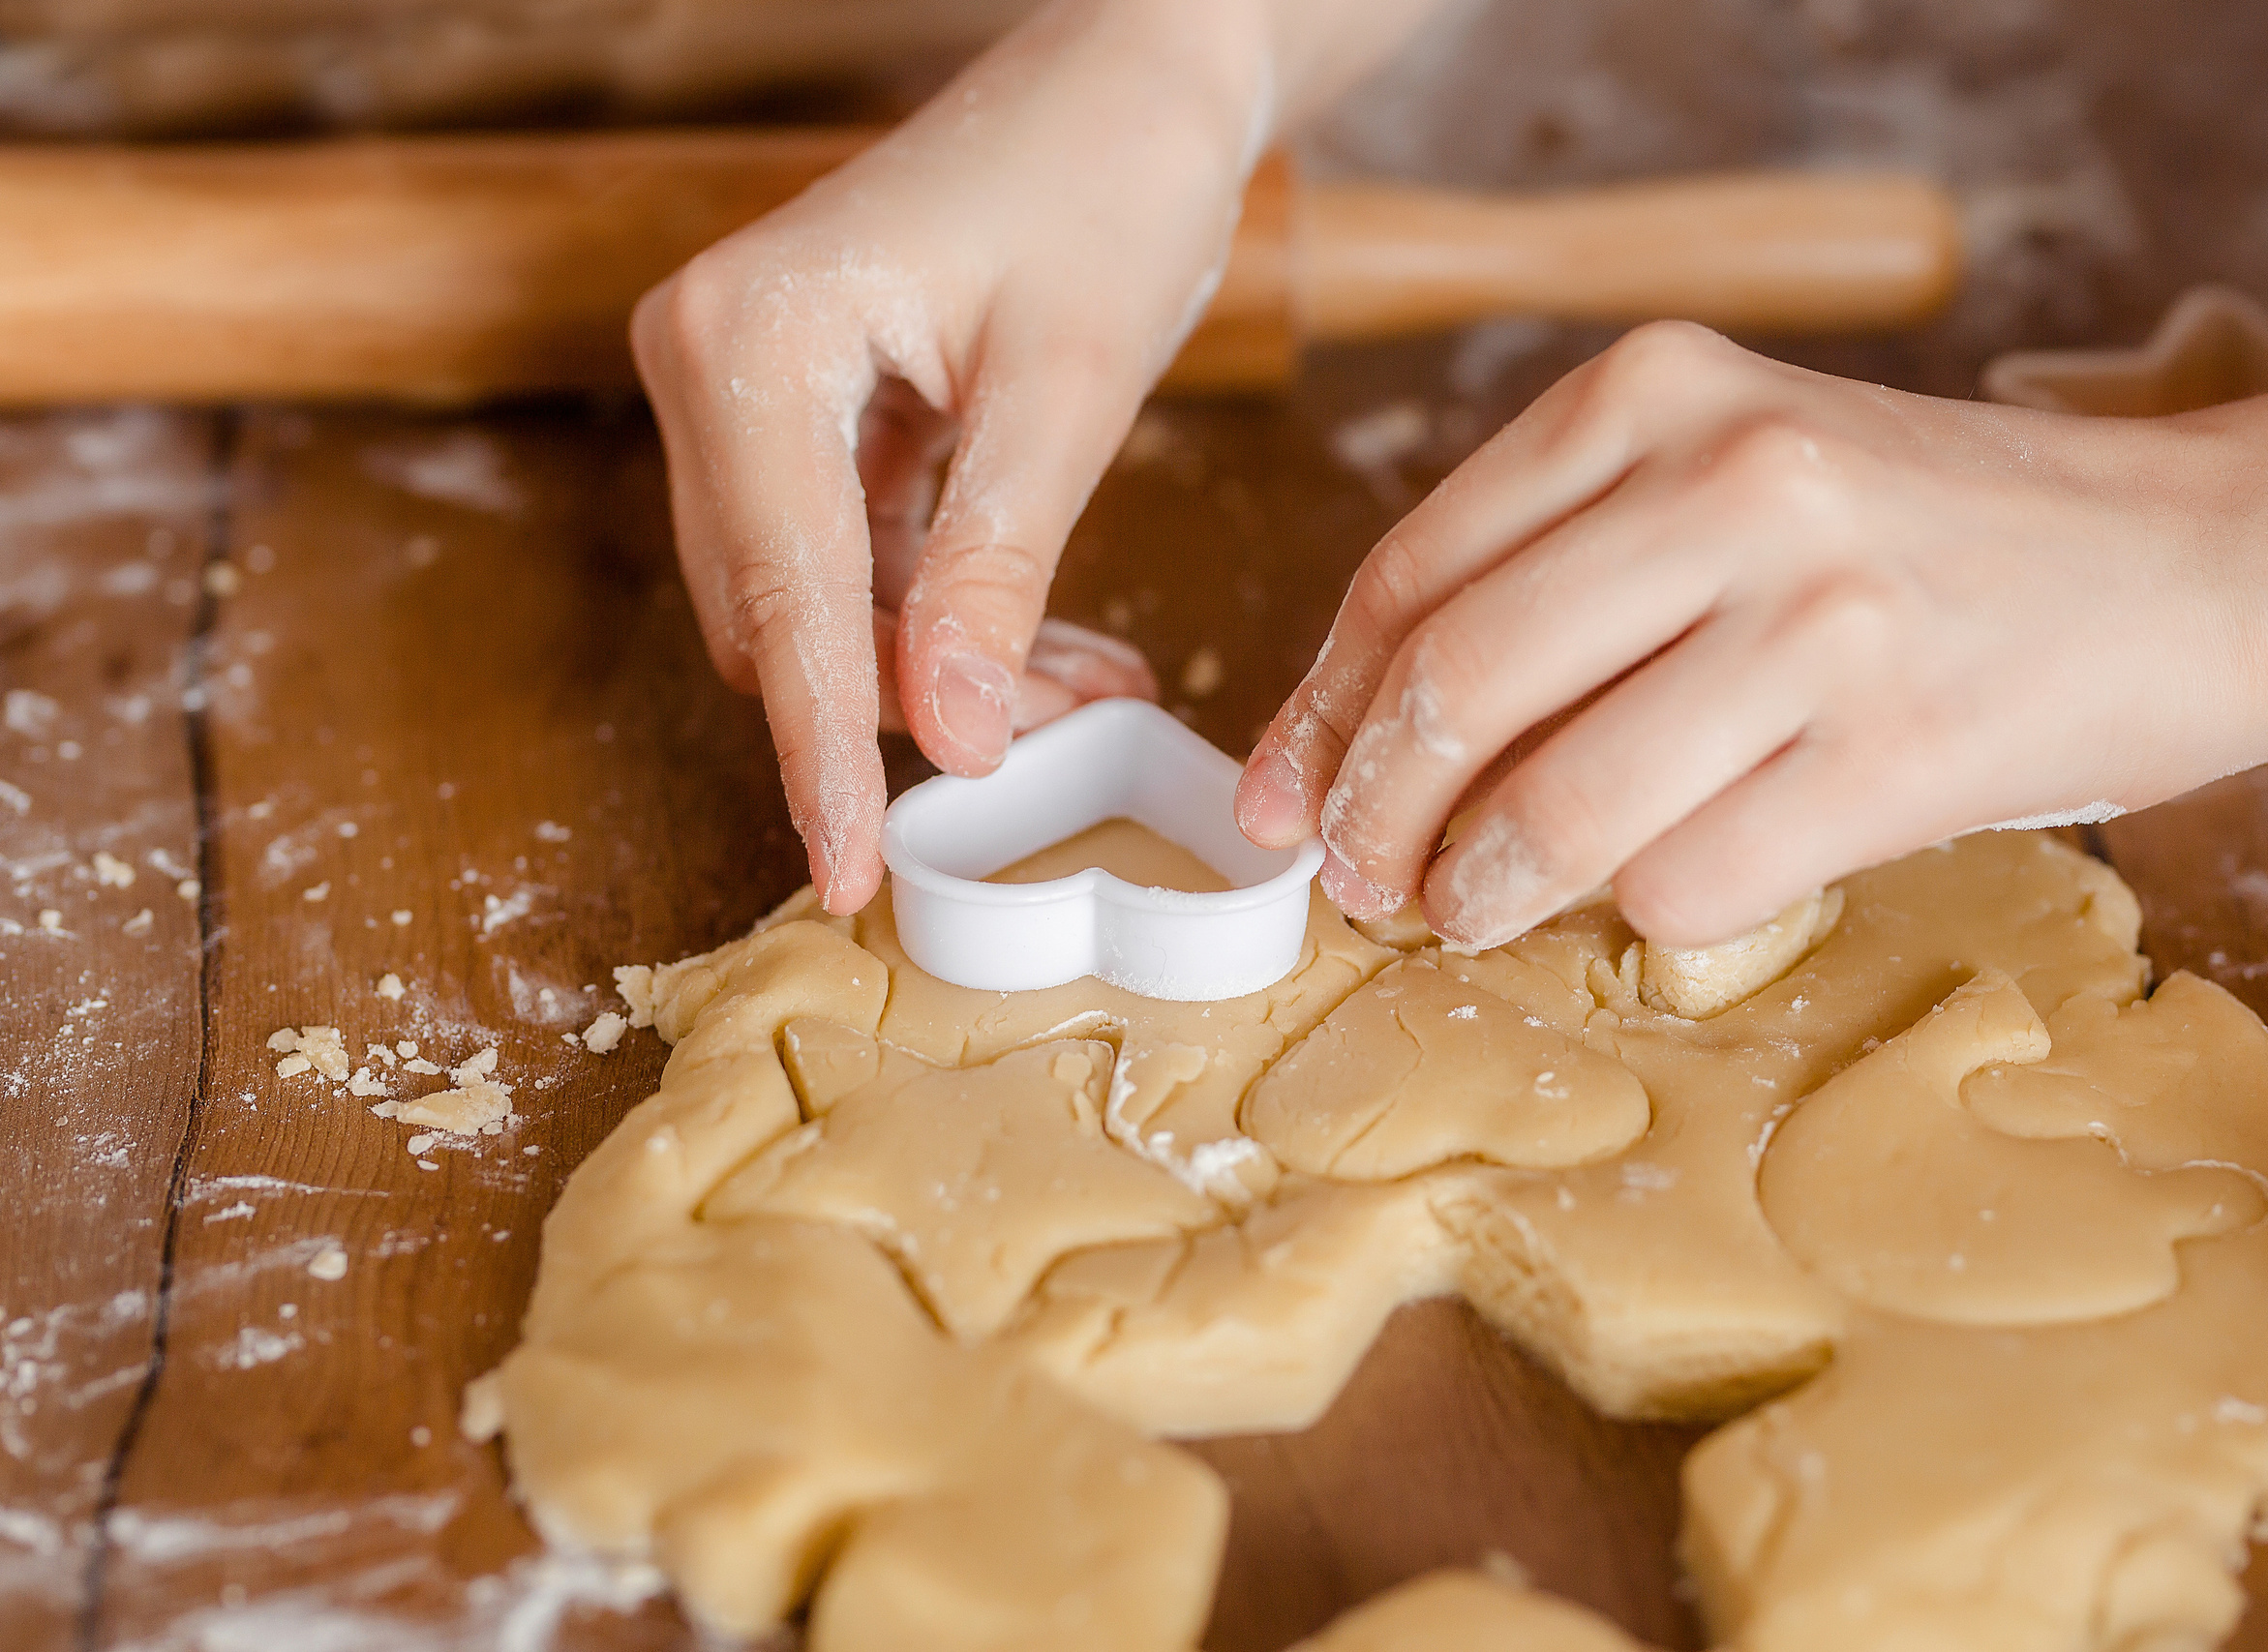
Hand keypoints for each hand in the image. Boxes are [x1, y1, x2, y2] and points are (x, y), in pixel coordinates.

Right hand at [630, 0, 1272, 910]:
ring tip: (1088, 692)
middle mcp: (712, 362)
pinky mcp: (801, 416)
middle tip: (1055, 747)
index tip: (849, 873)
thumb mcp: (1069, 387)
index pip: (783, 594)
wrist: (1129, 80)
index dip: (823, 748)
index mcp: (750, 338)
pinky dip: (947, 624)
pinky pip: (856, 567)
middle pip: (783, 614)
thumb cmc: (1107, 184)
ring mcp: (747, 392)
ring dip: (942, 674)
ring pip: (821, 608)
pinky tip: (1054, 655)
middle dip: (910, 707)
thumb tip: (951, 734)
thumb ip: (998, 567)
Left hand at [1236, 322, 2267, 950]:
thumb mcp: (1738, 474)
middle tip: (1362, 882)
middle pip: (1457, 684)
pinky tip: (1640, 907)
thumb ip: (1567, 569)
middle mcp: (1730, 481)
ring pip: (1555, 800)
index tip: (1282, 795)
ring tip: (1463, 915)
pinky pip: (1686, 878)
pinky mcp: (1895, 747)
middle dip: (1375, 814)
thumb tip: (1371, 737)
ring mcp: (1817, 614)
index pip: (1414, 569)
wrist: (2197, 556)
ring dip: (1479, 890)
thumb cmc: (1935, 534)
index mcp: (1658, 394)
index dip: (1321, 706)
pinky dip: (1634, 918)